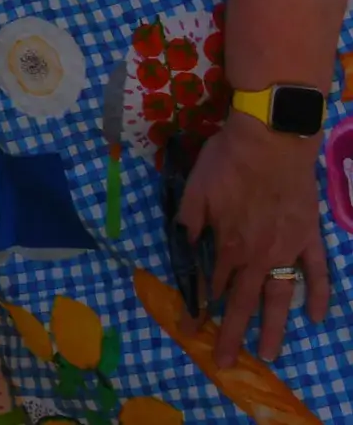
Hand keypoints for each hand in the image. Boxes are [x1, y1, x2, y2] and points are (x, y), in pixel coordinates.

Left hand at [178, 116, 331, 364]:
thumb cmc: (228, 161)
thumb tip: (184, 247)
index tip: (189, 328)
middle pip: (242, 302)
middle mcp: (256, 255)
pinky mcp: (309, 237)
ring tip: (270, 355)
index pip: (209, 285)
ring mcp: (286, 249)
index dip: (198, 307)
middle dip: (231, 334)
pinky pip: (317, 272)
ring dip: (275, 327)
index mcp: (227, 245)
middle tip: (225, 362)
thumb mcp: (194, 189)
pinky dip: (319, 294)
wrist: (271, 140)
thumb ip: (189, 222)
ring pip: (280, 297)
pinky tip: (316, 316)